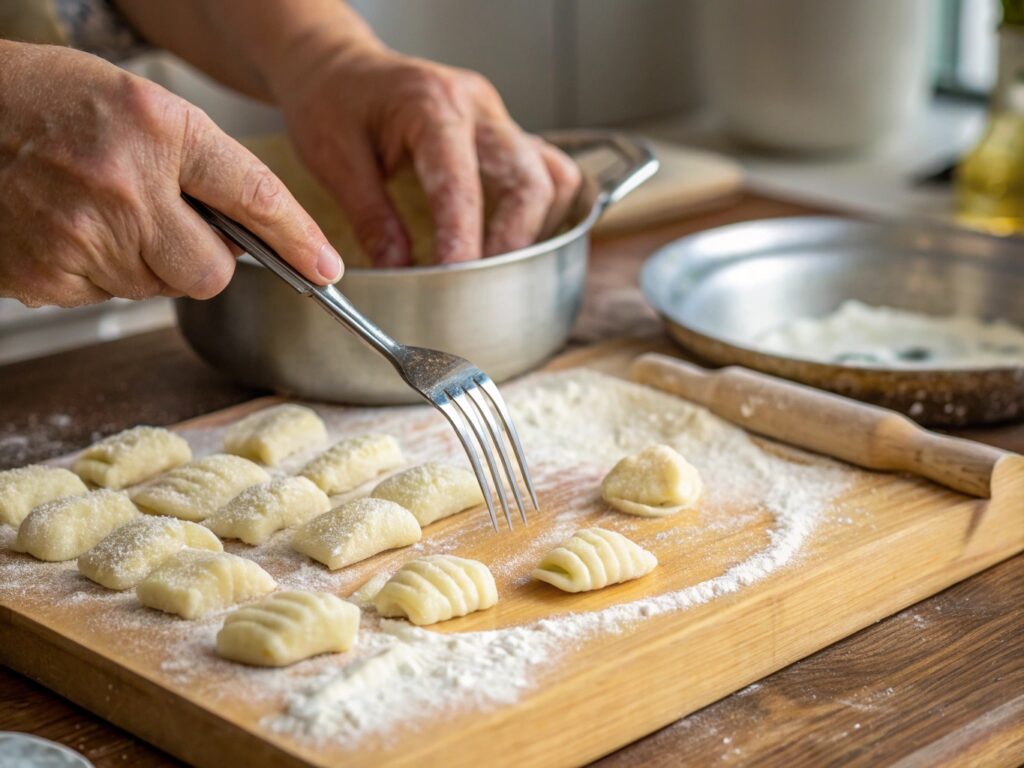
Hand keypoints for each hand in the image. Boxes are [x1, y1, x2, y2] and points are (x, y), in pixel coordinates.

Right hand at [0, 42, 341, 307]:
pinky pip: (110, 296)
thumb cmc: (42, 100)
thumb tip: (248, 234)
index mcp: (157, 128)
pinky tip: (71, 228)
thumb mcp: (137, 104)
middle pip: (211, 272)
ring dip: (146, 261)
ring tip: (101, 210)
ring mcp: (84, 235)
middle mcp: (125, 184)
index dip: (298, 238)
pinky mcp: (50, 276)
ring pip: (161, 287)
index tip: (325, 267)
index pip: (254, 195)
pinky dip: (101, 270)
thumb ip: (199, 163)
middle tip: (165, 221)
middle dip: (202, 258)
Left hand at [271, 45, 581, 265]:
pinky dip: (540, 214)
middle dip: (512, 242)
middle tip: (481, 284)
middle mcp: (477, 108)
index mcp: (431, 104)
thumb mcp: (334, 158)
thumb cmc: (332, 100)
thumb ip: (372, 217)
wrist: (339, 66)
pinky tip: (511, 241)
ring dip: (534, 230)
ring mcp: (498, 120)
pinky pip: (548, 175)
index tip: (457, 280)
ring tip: (499, 267)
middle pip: (529, 182)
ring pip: (551, 179)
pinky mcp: (505, 136)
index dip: (464, 238)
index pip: (461, 182)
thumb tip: (401, 272)